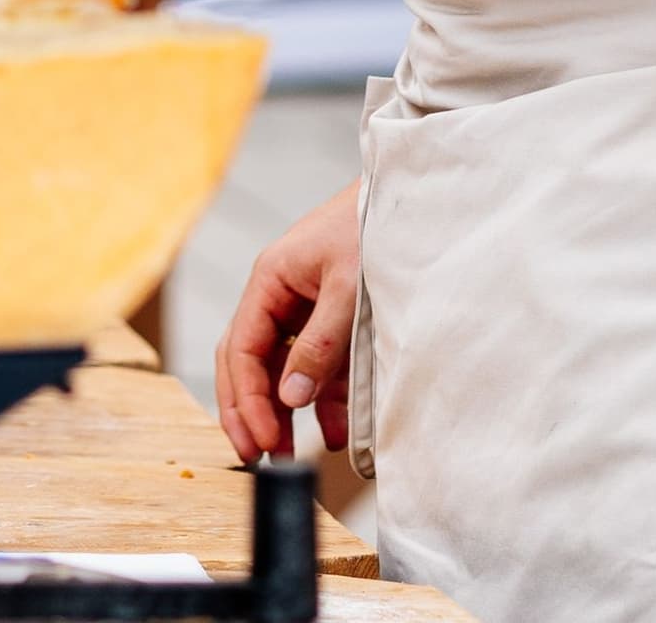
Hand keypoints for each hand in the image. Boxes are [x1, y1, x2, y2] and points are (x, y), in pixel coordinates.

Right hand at [215, 181, 360, 464]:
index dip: (246, 399)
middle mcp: (278, 297)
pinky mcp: (331, 320)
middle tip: (256, 456)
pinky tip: (333, 430)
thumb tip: (291, 398)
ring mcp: (303, 309)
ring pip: (279, 369)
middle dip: (249, 410)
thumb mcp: (347, 289)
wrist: (415, 200)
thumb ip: (320, 345)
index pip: (240, 349)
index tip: (258, 440)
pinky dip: (322, 400)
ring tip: (289, 454)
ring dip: (282, 412)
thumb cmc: (375, 229)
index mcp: (270, 281)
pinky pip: (317, 367)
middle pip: (247, 362)